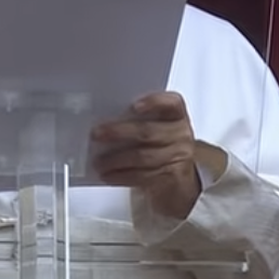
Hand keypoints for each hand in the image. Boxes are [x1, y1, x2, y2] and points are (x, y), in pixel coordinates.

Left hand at [91, 92, 220, 219]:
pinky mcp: (170, 176)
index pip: (172, 103)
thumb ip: (136, 120)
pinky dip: (121, 176)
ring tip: (98, 162)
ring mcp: (178, 156)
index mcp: (176, 115)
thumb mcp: (155, 127)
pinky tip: (108, 175)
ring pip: (143, 157)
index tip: (134, 106)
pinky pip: (143, 176)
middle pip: (148, 132)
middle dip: (119, 133)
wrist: (178, 176)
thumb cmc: (161, 145)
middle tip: (97, 134)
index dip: (154, 102)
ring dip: (116, 160)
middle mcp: (180, 134)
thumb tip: (105, 122)